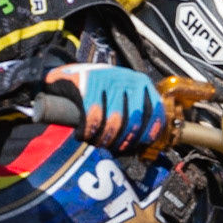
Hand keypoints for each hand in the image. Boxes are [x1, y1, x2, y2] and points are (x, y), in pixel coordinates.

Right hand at [44, 64, 164, 151]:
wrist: (67, 75)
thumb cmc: (98, 90)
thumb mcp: (122, 93)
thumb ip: (136, 110)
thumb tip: (149, 139)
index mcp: (140, 82)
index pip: (154, 110)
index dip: (149, 132)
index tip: (141, 145)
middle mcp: (126, 78)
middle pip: (134, 120)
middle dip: (125, 140)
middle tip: (115, 148)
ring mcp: (107, 79)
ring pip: (113, 122)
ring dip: (105, 139)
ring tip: (98, 142)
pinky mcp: (87, 84)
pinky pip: (93, 118)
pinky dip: (88, 131)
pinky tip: (83, 134)